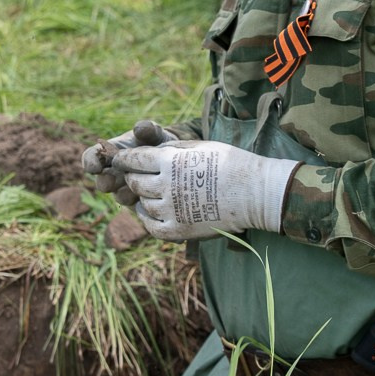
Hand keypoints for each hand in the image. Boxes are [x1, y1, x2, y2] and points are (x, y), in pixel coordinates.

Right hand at [81, 120, 177, 204]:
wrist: (173, 159)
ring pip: (120, 196)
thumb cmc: (157, 142)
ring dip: (127, 193)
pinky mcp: (139, 203)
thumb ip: (147, 130)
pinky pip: (137, 207)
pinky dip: (144, 202)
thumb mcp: (154, 134)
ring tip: (140, 187)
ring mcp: (125, 190)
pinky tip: (154, 197)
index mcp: (109, 155)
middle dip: (107, 182)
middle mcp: (113, 175)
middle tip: (113, 181)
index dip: (90, 163)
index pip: (91, 159)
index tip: (95, 167)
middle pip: (103, 182)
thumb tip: (140, 128)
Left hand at [114, 141, 299, 240]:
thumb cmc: (232, 163)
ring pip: (142, 204)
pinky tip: (148, 213)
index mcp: (171, 160)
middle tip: (134, 176)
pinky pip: (152, 226)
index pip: (134, 159)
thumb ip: (173, 148)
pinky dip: (146, 219)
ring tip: (143, 194)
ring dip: (140, 198)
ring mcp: (172, 209)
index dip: (123, 159)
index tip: (119, 161)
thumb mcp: (200, 146)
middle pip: (135, 182)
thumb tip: (152, 151)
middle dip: (132, 177)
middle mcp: (167, 184)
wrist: (255, 193)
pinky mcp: (179, 230)